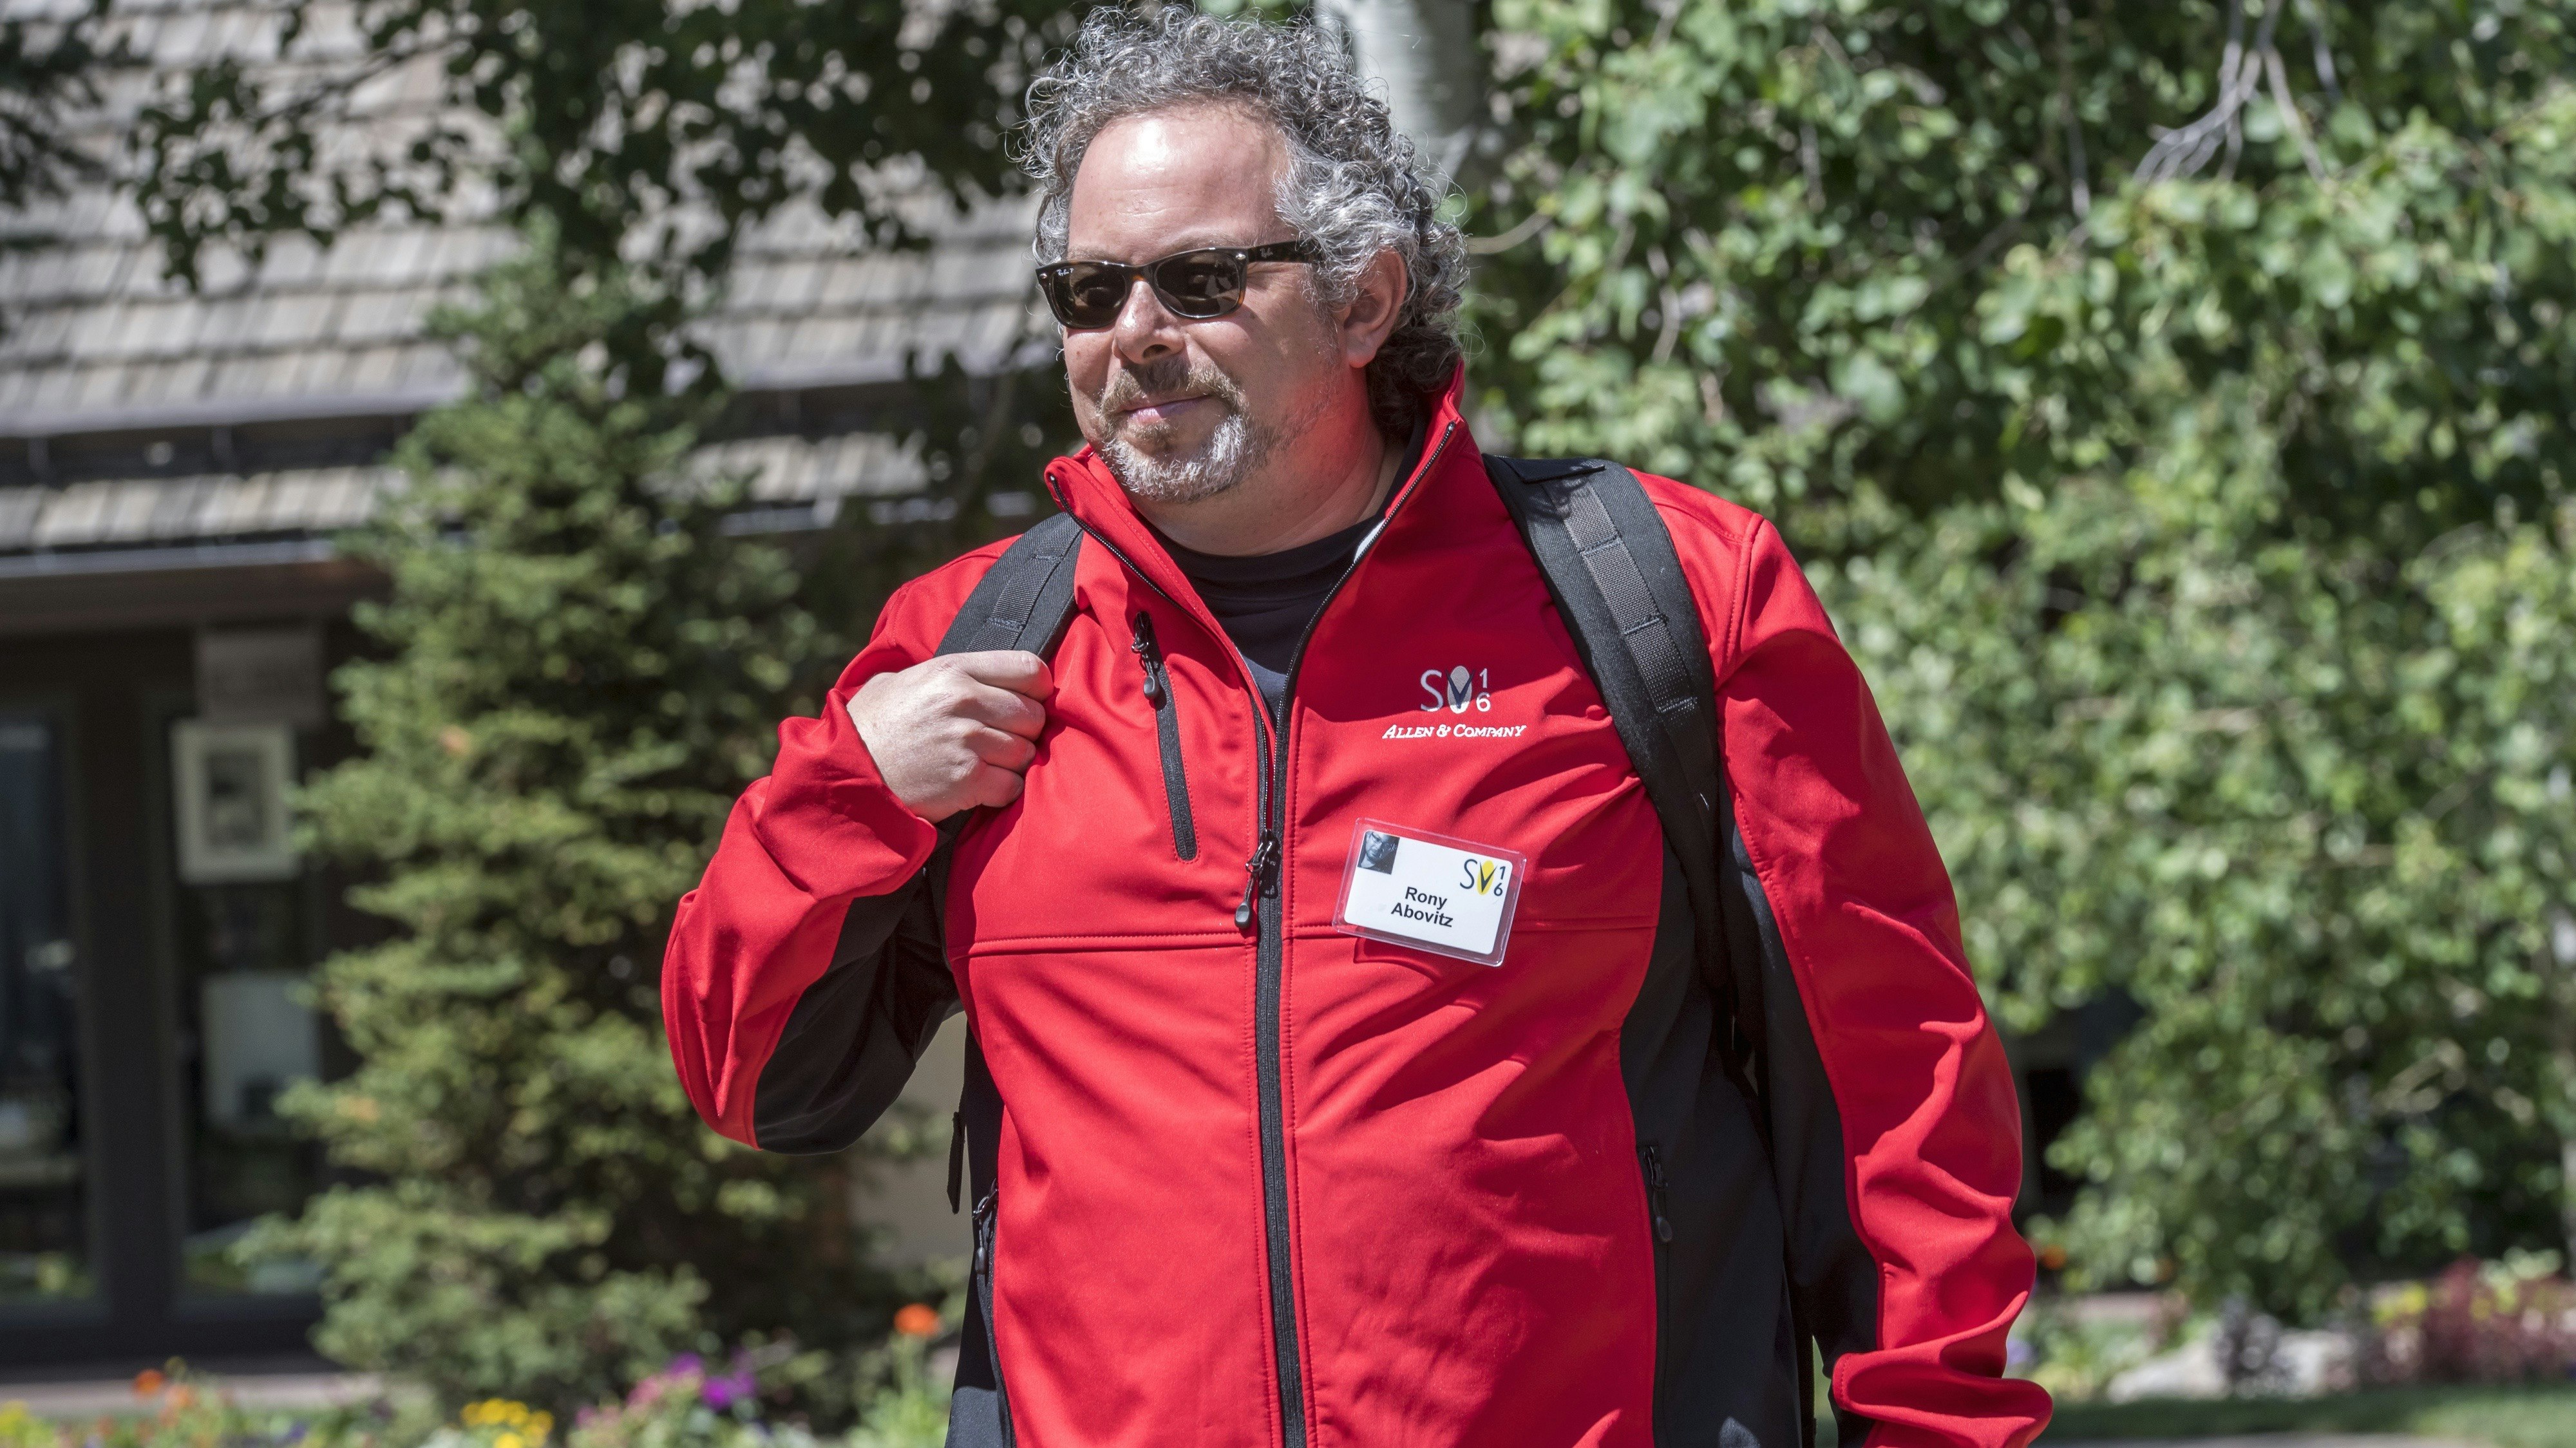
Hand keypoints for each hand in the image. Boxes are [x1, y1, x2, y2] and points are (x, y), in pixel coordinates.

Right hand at [846, 651, 1054, 821]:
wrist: (843, 775)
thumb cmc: (868, 728)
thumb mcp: (897, 682)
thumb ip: (940, 673)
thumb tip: (972, 673)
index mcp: (952, 670)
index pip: (1028, 668)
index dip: (1036, 689)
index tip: (1027, 701)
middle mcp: (964, 700)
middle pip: (1033, 714)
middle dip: (1022, 731)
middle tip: (999, 741)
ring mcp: (966, 740)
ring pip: (1026, 752)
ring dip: (1011, 763)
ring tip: (983, 765)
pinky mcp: (966, 779)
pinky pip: (1012, 785)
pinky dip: (1001, 791)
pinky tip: (979, 788)